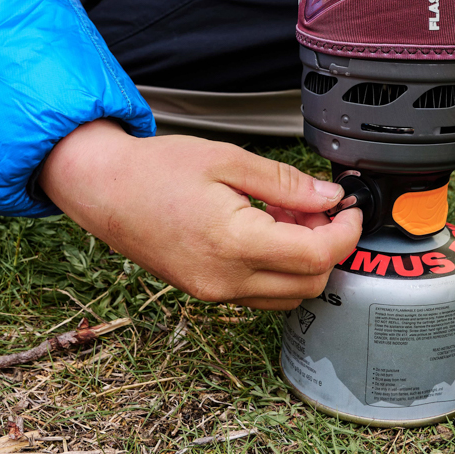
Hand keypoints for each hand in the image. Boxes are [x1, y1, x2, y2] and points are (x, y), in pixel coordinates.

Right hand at [41, 120, 362, 309]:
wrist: (104, 191)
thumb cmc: (156, 171)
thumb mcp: (228, 160)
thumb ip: (285, 183)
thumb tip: (329, 197)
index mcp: (235, 243)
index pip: (318, 255)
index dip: (346, 232)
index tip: (350, 208)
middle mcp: (227, 279)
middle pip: (311, 282)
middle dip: (329, 246)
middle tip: (319, 206)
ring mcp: (216, 292)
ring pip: (290, 294)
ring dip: (305, 260)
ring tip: (289, 216)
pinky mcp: (207, 292)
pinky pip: (262, 293)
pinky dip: (279, 268)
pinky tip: (266, 230)